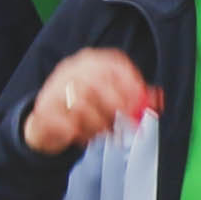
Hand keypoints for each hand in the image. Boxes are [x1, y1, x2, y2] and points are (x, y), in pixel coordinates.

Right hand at [19, 45, 158, 154]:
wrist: (46, 121)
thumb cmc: (82, 105)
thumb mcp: (107, 97)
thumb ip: (133, 97)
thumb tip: (156, 100)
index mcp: (89, 61)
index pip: (113, 63)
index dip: (130, 81)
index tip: (140, 100)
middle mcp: (71, 70)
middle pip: (96, 83)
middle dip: (116, 105)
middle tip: (127, 123)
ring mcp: (54, 89)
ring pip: (81, 105)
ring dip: (98, 124)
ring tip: (104, 132)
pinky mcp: (44, 111)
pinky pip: (66, 124)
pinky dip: (80, 134)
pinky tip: (85, 137)